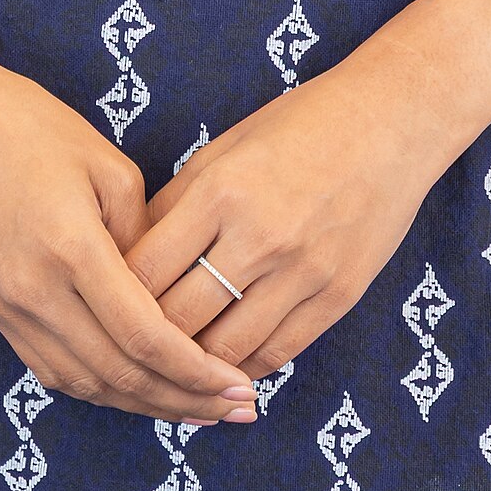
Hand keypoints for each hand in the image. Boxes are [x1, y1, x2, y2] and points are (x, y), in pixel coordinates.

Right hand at [0, 0, 257, 424]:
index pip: (145, 337)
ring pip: (86, 384)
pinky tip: (136, 387)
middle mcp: (35, 293)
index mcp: (70, 249)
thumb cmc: (27, 124)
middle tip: (236, 411)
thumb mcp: (104, 163)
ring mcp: (8, 308)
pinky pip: (53, 370)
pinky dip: (100, 388)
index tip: (240, 388)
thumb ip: (142, 234)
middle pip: (120, 375)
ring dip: (144, 404)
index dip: (197, 372)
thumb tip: (165, 287)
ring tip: (196, 408)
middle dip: (184, 400)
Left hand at [123, 0, 490, 375]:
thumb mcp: (226, 149)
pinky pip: (276, 353)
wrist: (391, 123)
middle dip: (144, 339)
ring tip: (169, 365)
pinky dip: (242, 367)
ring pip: (223, 350)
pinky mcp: (336, 297)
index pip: (145, 269)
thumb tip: (127, 259)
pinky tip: (222, 366)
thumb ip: (177, 204)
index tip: (99, 305)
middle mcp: (259, 235)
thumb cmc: (299, 126)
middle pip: (178, 319)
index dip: (113, 296)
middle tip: (125, 347)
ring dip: (191, 363)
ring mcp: (302, 272)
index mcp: (222, 189)